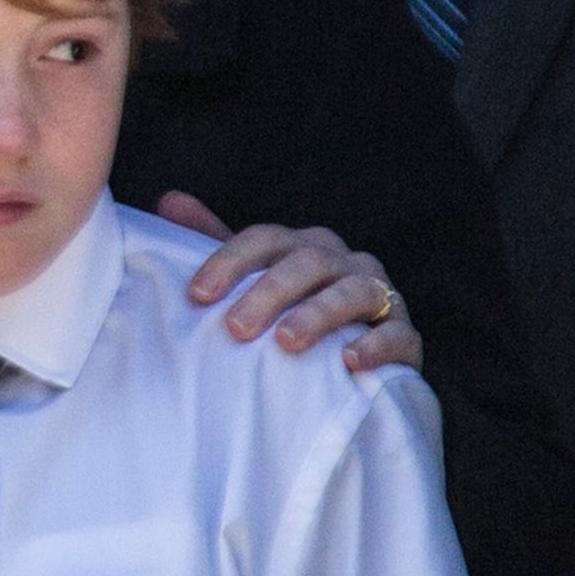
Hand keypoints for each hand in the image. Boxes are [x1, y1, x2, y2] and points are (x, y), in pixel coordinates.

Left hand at [158, 195, 422, 372]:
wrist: (346, 375)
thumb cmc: (289, 321)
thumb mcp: (251, 285)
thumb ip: (215, 246)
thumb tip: (168, 200)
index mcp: (303, 248)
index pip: (266, 240)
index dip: (231, 261)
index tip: (196, 295)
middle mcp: (344, 263)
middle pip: (308, 263)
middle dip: (269, 292)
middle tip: (234, 328)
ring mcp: (380, 296)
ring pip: (354, 292)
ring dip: (319, 314)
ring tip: (287, 342)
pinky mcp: (405, 337)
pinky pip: (398, 334)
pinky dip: (375, 345)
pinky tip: (349, 361)